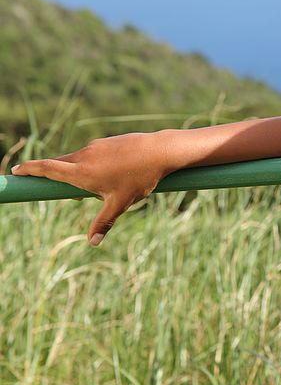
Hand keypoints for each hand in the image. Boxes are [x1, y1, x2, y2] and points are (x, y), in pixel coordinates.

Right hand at [11, 131, 172, 245]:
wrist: (161, 151)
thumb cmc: (139, 178)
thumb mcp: (120, 204)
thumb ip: (104, 223)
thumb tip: (92, 243)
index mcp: (81, 171)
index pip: (46, 168)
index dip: (29, 169)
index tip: (16, 171)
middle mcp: (84, 155)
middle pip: (60, 165)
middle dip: (57, 177)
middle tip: (64, 192)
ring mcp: (96, 146)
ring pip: (78, 160)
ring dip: (79, 172)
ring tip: (99, 187)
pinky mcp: (108, 141)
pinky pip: (93, 154)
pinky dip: (93, 164)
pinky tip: (113, 174)